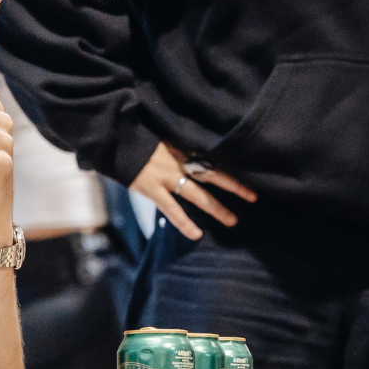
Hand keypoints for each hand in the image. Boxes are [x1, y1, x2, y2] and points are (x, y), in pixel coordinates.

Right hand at [130, 141, 255, 240]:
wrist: (114, 137)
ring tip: (233, 221)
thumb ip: (176, 141)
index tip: (250, 169)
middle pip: (213, 175)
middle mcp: (179, 161)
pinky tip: (196, 235)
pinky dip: (184, 223)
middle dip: (234, 186)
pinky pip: (172, 209)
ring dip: (216, 208)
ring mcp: (166, 176)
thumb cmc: (136, 134)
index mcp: (182, 146)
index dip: (231, 165)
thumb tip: (188, 144)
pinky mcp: (152, 189)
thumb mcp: (161, 133)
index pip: (213, 157)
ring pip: (198, 195)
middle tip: (254, 197)